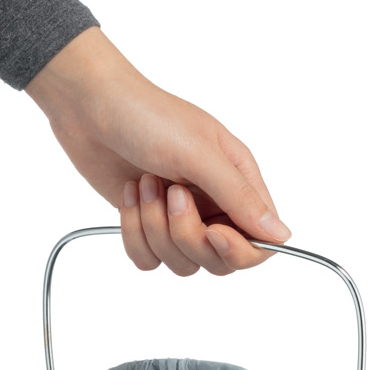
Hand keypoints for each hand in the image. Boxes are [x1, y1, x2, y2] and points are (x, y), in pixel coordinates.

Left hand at [24, 28, 290, 273]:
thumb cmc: (148, 116)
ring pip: (182, 262)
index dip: (238, 249)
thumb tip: (280, 235)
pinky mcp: (147, 225)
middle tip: (172, 195)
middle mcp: (214, 203)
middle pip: (219, 260)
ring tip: (146, 184)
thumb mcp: (199, 153)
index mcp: (238, 181)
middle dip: (188, 235)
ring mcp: (179, 217)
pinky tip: (130, 195)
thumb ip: (240, 197)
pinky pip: (149, 259)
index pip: (259, 241)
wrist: (89, 107)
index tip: (212, 232)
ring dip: (155, 228)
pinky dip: (134, 233)